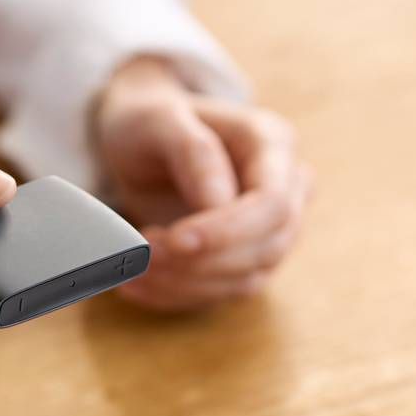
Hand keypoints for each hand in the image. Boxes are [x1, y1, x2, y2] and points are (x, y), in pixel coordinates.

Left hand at [92, 57, 310, 310]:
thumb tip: (221, 203)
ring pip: (246, 280)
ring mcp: (270, 229)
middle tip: (141, 254)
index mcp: (272, 143)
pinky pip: (220, 292)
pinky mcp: (245, 260)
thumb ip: (194, 152)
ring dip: (184, 284)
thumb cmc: (150, 121)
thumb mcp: (158, 119)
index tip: (173, 241)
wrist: (141, 137)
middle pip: (267, 248)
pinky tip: (133, 285)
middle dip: (201, 262)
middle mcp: (285, 188)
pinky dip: (174, 295)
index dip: (228, 231)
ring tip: (130, 269)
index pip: (273, 204)